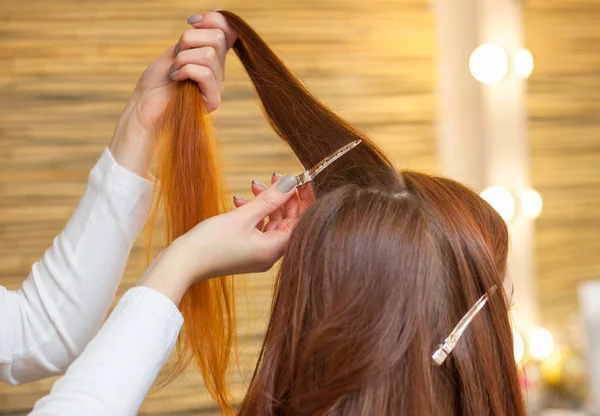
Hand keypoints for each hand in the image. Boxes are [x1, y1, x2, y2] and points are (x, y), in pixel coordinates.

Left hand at [108, 11, 237, 178]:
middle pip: (218, 38)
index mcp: (212, 59)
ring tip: (173, 71)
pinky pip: (204, 73)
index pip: (228, 31)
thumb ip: (196, 36)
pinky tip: (175, 78)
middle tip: (176, 55)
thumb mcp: (176, 51)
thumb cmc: (155, 84)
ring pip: (209, 54)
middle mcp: (218, 72)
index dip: (214, 19)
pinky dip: (185, 70)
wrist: (143, 109)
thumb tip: (218, 11)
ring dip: (183, 58)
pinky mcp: (212, 101)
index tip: (191, 21)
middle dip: (190, 39)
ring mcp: (217, 87)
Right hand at [137, 174, 314, 304]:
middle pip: (287, 222)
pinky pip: (258, 228)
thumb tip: (290, 183)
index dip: (304, 199)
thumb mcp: (243, 217)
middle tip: (273, 177)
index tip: (302, 180)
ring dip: (265, 203)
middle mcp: (270, 255)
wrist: (182, 263)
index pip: (301, 222)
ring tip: (252, 186)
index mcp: (274, 250)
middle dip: (282, 197)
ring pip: (271, 223)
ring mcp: (257, 254)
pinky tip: (239, 201)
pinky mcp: (245, 251)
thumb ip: (269, 199)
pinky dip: (253, 213)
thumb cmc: (210, 244)